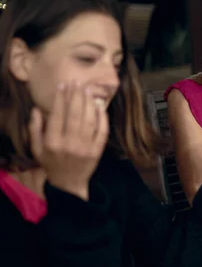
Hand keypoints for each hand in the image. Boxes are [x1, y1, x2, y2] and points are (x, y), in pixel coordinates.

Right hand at [29, 82, 108, 200]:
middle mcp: (69, 144)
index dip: (60, 98)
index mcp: (52, 142)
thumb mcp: (37, 149)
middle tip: (77, 83)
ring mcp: (85, 147)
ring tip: (87, 90)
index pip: (57, 115)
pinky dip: (102, 118)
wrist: (69, 183)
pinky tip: (100, 107)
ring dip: (88, 103)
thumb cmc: (51, 163)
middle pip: (74, 114)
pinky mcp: (97, 151)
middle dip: (75, 96)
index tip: (62, 86)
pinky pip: (102, 131)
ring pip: (88, 120)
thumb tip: (37, 109)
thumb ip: (35, 129)